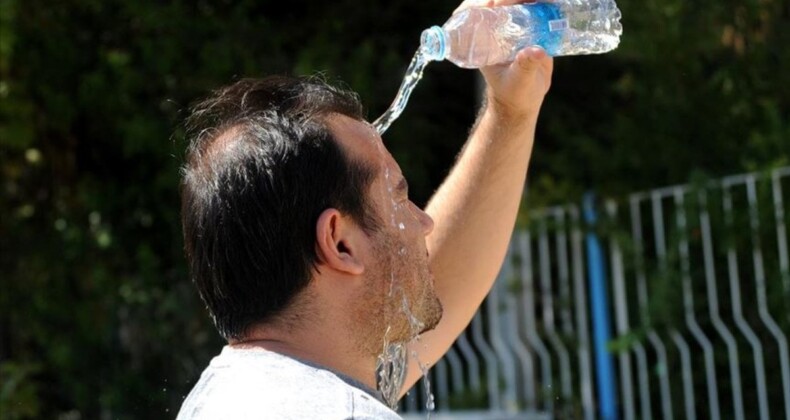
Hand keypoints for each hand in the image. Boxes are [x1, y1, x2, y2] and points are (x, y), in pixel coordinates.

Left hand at [453, 0, 553, 120]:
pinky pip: (537, 11)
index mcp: (485, 41)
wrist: (524, 102)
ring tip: (543, 0)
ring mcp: (515, 29)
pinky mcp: (533, 31)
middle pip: (498, 3)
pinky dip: (545, 4)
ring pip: (518, 4)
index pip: (476, 14)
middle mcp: (498, 31)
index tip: (492, 3)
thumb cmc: (513, 94)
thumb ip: (525, 67)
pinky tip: (554, 4)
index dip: (480, 4)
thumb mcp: (518, 82)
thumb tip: (536, 51)